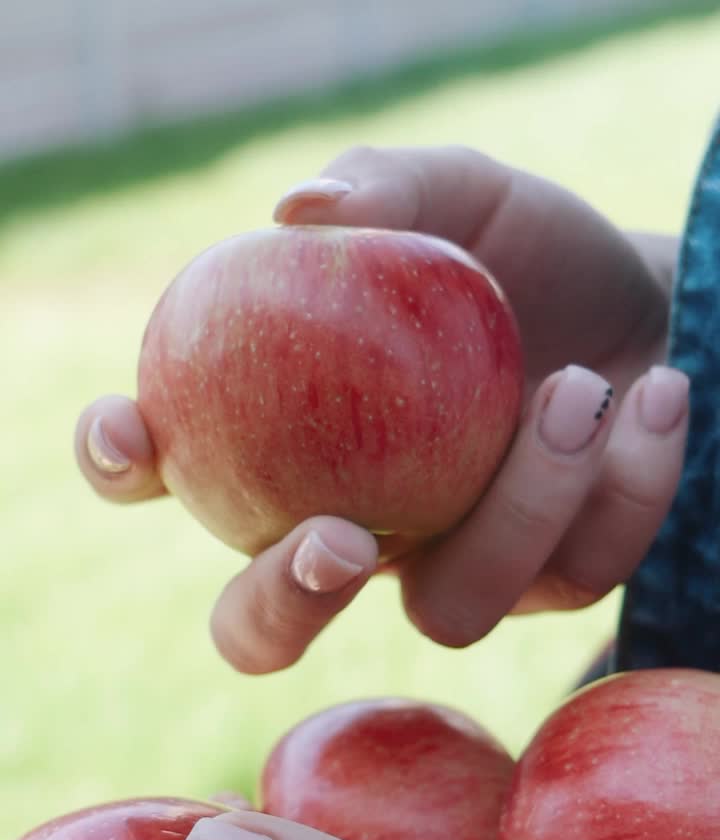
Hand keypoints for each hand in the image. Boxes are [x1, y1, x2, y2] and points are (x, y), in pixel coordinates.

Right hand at [75, 146, 688, 666]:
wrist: (651, 300)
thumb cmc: (523, 251)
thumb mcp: (458, 197)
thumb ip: (383, 191)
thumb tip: (298, 215)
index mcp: (284, 444)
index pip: (165, 470)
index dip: (120, 463)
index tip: (128, 424)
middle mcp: (351, 533)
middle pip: (261, 627)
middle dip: (283, 604)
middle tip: (339, 537)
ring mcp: (451, 572)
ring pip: (450, 612)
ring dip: (515, 509)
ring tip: (576, 387)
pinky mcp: (555, 585)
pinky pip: (577, 573)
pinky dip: (622, 483)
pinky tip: (655, 394)